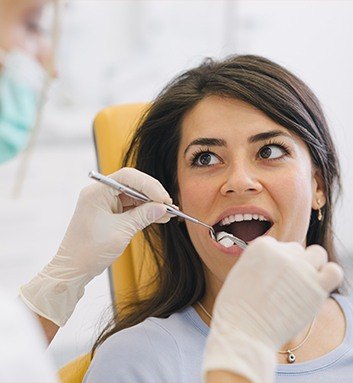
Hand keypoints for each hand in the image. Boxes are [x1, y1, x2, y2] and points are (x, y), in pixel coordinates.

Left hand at [20, 168, 171, 325]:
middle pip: (132, 184)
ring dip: (150, 203)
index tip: (164, 199)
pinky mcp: (108, 213)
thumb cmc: (90, 251)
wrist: (73, 269)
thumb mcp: (121, 232)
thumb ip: (143, 216)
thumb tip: (163, 208)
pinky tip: (158, 216)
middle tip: (169, 206)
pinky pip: (130, 207)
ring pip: (133, 196)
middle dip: (152, 194)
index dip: (149, 185)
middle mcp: (100, 193)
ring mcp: (104, 202)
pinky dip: (143, 211)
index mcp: (97, 192)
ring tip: (168, 213)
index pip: (128, 178)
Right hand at [203, 236, 342, 382]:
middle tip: (285, 286)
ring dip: (312, 266)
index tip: (272, 277)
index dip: (276, 262)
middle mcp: (282, 253)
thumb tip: (275, 264)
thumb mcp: (240, 272)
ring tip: (302, 284)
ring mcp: (301, 269)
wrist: (243, 331)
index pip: (279, 245)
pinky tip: (317, 288)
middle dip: (293, 265)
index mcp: (262, 246)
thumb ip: (260, 262)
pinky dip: (329, 276)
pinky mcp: (316, 287)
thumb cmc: (236, 308)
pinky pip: (334, 272)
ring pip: (318, 254)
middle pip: (297, 250)